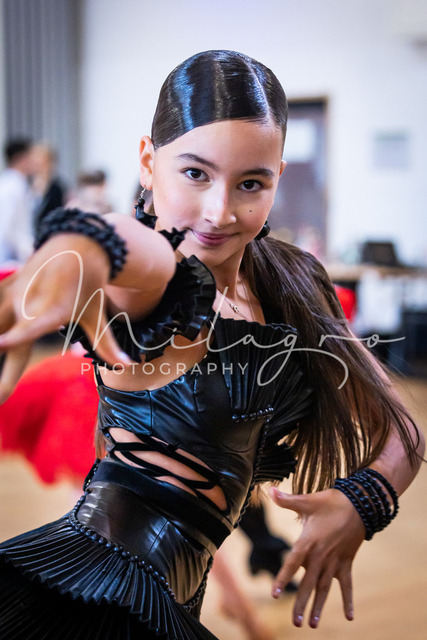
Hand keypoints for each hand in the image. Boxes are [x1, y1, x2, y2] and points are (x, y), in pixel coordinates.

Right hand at [0, 235, 131, 402]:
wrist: (79, 243)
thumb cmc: (90, 284)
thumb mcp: (97, 314)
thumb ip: (107, 343)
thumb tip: (127, 366)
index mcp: (53, 311)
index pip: (31, 329)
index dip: (14, 338)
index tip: (0, 343)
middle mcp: (30, 302)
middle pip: (3, 334)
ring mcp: (15, 292)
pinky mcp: (8, 285)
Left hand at [270, 485, 364, 627]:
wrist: (359, 504)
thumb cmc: (330, 502)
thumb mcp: (307, 500)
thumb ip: (286, 500)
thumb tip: (269, 490)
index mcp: (308, 542)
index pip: (292, 563)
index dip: (283, 578)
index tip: (274, 594)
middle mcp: (321, 556)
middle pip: (308, 583)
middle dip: (302, 603)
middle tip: (296, 623)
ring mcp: (335, 561)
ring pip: (325, 588)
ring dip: (319, 606)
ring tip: (313, 624)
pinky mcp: (346, 563)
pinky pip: (347, 585)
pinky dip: (348, 600)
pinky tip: (349, 617)